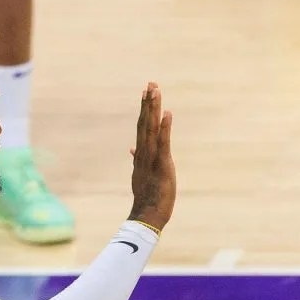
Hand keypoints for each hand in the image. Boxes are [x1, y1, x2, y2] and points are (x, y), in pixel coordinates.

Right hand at [128, 81, 174, 231]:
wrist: (146, 215)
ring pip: (152, 129)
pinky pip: (163, 143)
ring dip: (154, 109)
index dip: (144, 110)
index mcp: (140, 155)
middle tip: (151, 84)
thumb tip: (132, 148)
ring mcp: (151, 158)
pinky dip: (165, 128)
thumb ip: (137, 159)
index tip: (145, 93)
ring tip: (156, 91)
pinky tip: (167, 113)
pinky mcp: (162, 165)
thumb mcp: (141, 175)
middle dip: (148, 103)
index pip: (142, 128)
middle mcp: (144, 153)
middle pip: (145, 123)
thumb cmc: (147, 198)